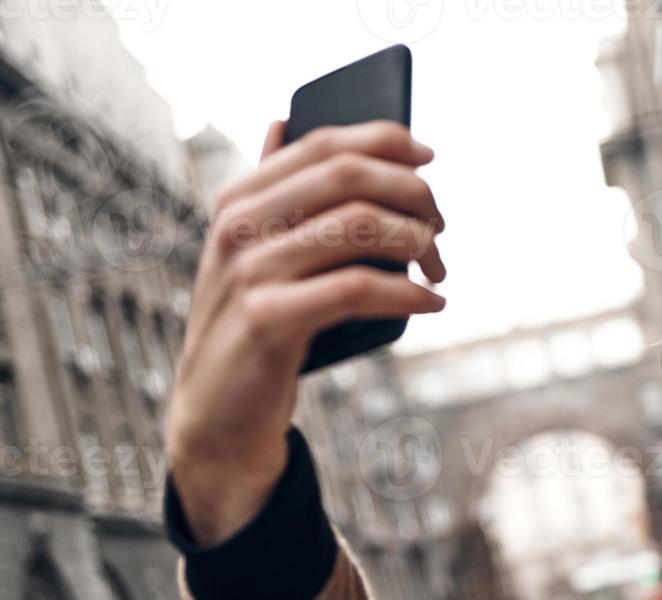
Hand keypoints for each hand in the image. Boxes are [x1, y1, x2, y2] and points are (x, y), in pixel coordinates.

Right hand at [165, 120, 446, 545]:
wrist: (218, 414)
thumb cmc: (253, 326)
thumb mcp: (253, 253)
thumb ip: (270, 192)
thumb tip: (281, 121)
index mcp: (238, 198)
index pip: (322, 143)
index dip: (385, 141)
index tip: (429, 157)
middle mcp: (237, 225)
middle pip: (347, 177)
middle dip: (411, 194)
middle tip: (441, 226)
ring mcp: (250, 271)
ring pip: (359, 226)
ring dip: (418, 243)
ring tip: (439, 268)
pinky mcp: (269, 318)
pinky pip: (358, 288)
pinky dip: (408, 292)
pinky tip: (432, 302)